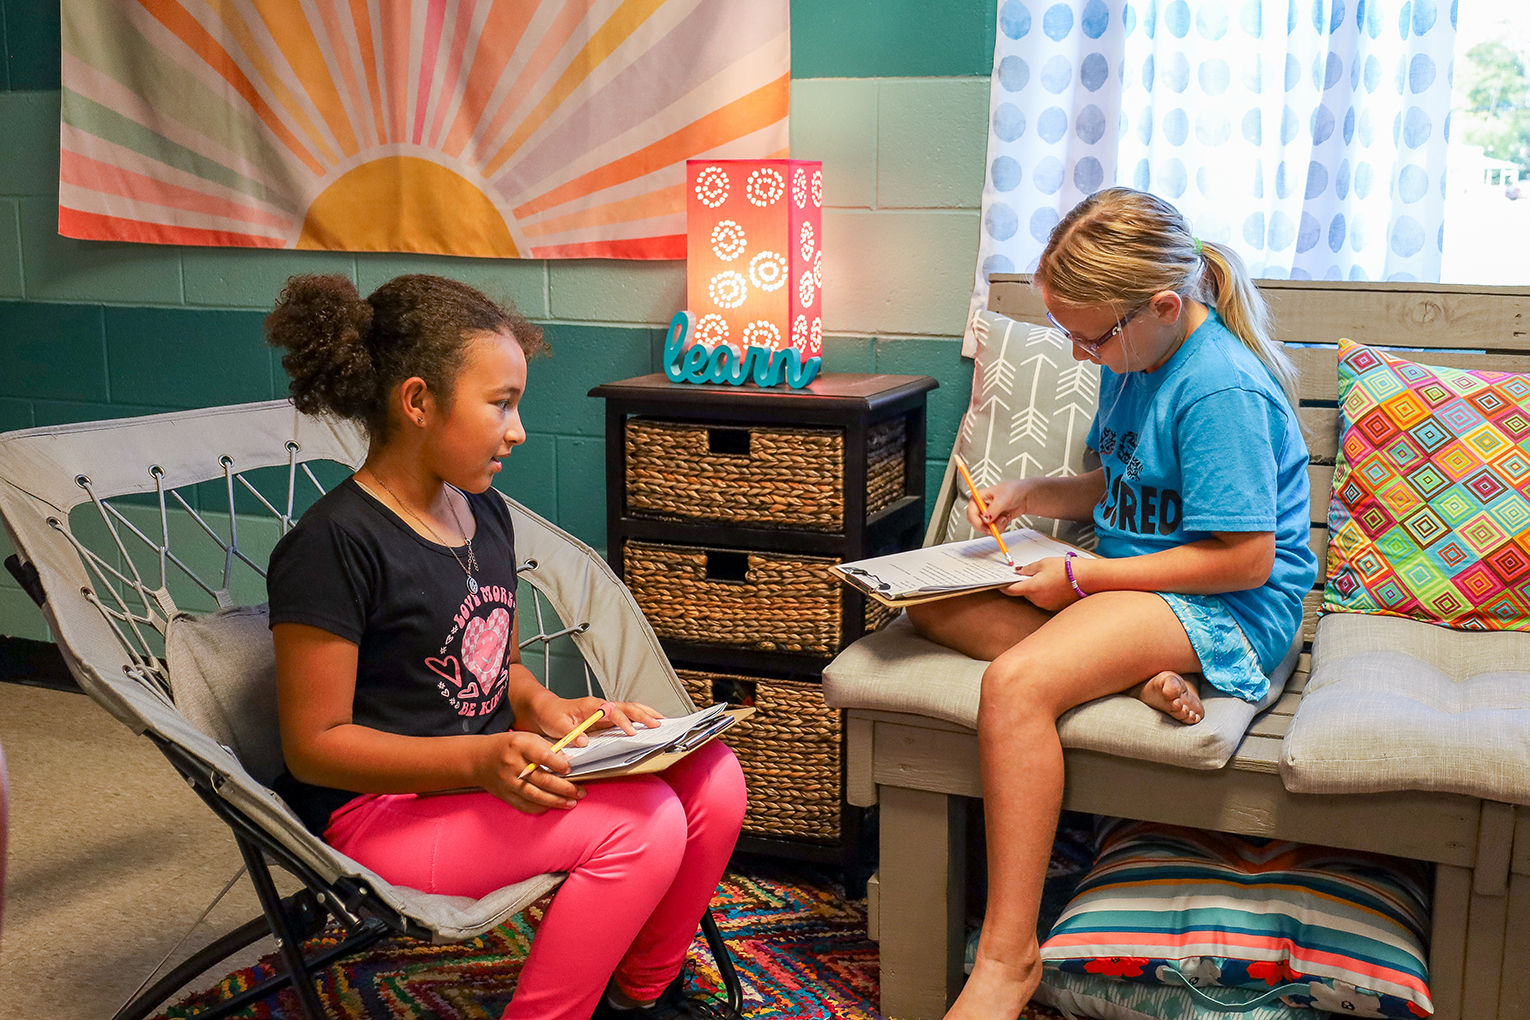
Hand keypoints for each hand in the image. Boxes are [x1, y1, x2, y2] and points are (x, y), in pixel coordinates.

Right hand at [475, 730, 585, 813]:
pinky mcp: (505, 795)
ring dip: (557, 801)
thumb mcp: (526, 738)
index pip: (543, 756)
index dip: (559, 764)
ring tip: (572, 802)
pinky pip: (525, 805)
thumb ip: (547, 748)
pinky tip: (553, 805)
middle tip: (580, 792)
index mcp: (520, 746)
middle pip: (542, 780)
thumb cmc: (507, 746)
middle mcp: (513, 764)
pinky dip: (541, 807)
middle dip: (565, 788)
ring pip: (536, 796)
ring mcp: (508, 782)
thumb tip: (569, 760)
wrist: (477, 759)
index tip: (570, 769)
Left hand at [529, 692, 663, 744]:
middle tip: (659, 724)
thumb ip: (571, 734)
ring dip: (646, 713)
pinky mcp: (606, 717)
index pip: (613, 712)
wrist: (545, 709)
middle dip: (644, 715)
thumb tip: (584, 743)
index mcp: (592, 706)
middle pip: (628, 707)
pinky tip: (649, 723)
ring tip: (662, 720)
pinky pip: (626, 715)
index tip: (632, 733)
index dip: (624, 722)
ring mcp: (605, 711)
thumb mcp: (557, 726)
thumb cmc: (551, 715)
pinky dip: (640, 717)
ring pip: (630, 708)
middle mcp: (601, 706)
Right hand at [966, 478, 1038, 532]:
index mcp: (978, 497)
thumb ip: (994, 509)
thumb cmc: (1014, 490)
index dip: (977, 521)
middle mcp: (981, 506)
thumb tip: (986, 519)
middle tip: (1000, 522)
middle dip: (989, 525)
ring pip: (985, 528)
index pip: (971, 512)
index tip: (987, 525)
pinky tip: (1006, 519)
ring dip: (997, 527)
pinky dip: (1000, 528)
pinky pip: (993, 530)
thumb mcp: (1003, 499)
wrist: (1026, 496)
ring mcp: (987, 514)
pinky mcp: (994, 520)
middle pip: (977, 523)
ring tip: (1005, 518)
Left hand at [1001, 556, 1078, 611]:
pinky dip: (1044, 592)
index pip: (1011, 590)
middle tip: (1028, 573)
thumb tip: (1019, 572)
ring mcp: (1046, 605)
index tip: (999, 583)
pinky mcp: (1054, 607)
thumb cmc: (1067, 569)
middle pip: (1023, 593)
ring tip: (1047, 576)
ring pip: (1034, 596)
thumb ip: (1028, 569)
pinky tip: (1053, 583)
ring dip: (1035, 588)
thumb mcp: (1043, 563)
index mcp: (1032, 588)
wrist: (1087, 578)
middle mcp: (1038, 599)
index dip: (1003, 586)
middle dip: (1023, 584)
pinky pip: (1044, 599)